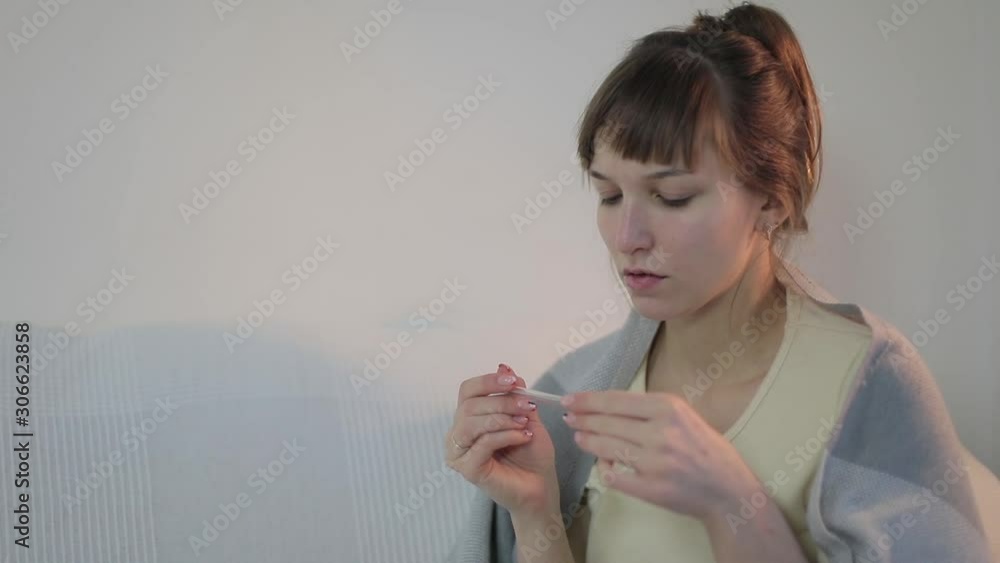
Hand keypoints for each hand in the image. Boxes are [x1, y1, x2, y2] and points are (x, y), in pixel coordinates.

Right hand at [445, 364, 557, 515]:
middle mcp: (458, 433)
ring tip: (524, 423)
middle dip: (502, 401)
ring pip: (472, 423)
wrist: (540, 486)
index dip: (488, 381)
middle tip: (527, 405)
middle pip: (470, 405)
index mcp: (468, 418)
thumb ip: (514, 394)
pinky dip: (505, 436)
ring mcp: (459, 453)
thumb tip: (504, 366)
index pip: (467, 391)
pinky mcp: (467, 469)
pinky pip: (482, 443)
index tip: (513, 380)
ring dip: (502, 418)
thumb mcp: (526, 416)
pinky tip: (523, 437)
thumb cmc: (531, 453)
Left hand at [561, 390, 758, 522]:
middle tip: (569, 418)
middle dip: (582, 420)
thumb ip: (650, 409)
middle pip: (606, 423)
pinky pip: (613, 476)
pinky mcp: (650, 488)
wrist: (728, 489)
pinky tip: (603, 463)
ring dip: (587, 441)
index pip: (615, 400)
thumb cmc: (706, 449)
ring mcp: (654, 462)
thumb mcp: (684, 415)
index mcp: (669, 408)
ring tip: (579, 436)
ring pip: (605, 448)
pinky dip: (604, 469)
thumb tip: (607, 405)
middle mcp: (660, 432)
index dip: (587, 400)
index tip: (570, 400)